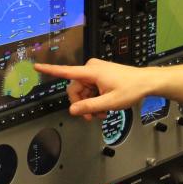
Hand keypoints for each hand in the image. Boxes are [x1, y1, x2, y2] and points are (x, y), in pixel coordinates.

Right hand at [35, 59, 159, 120]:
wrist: (147, 82)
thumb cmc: (131, 89)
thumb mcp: (109, 102)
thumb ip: (89, 106)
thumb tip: (72, 110)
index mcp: (91, 72)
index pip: (66, 71)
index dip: (49, 70)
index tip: (36, 66)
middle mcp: (91, 68)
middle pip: (75, 89)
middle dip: (81, 104)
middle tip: (92, 117)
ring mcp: (96, 71)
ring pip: (83, 91)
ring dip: (89, 103)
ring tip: (102, 113)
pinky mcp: (100, 75)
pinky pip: (90, 89)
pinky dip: (94, 99)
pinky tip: (103, 107)